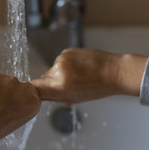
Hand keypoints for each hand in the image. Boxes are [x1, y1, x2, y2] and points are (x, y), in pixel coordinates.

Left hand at [0, 73, 40, 141]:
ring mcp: (10, 80)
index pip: (30, 94)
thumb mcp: (17, 119)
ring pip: (4, 81)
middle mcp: (25, 89)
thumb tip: (11, 99)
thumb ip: (19, 106)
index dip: (18, 98)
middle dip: (9, 91)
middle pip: (18, 85)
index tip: (12, 103)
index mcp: (33, 102)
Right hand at [31, 48, 146, 103]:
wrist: (114, 71)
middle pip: (43, 78)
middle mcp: (58, 69)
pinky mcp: (67, 50)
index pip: (35, 87)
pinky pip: (59, 60)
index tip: (36, 93)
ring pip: (52, 69)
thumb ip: (55, 97)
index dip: (34, 90)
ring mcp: (62, 58)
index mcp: (60, 85)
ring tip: (76, 76)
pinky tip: (78, 68)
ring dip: (58, 74)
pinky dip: (65, 65)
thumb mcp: (75, 98)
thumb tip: (41, 96)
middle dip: (50, 84)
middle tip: (66, 87)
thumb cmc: (98, 87)